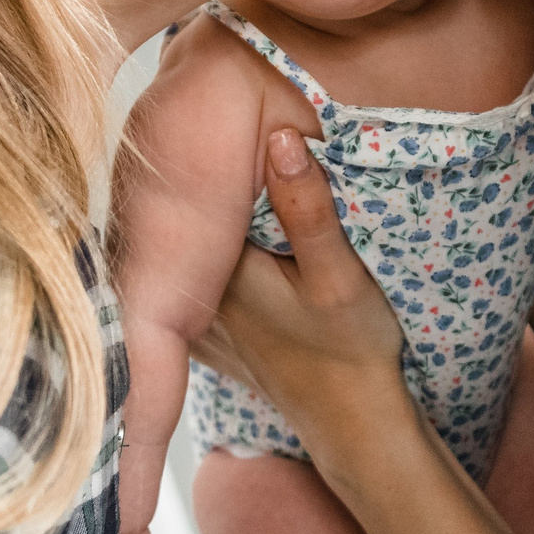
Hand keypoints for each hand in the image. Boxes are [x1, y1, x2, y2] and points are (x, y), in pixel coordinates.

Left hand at [210, 129, 412, 475]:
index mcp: (216, 270)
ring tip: (215, 159)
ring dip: (195, 208)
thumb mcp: (341, 275)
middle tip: (227, 122)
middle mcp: (188, 294)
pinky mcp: (201, 329)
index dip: (216, 145)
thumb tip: (280, 137)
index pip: (196, 188)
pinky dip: (198, 247)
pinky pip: (187, 274)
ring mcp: (189, 315)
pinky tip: (214, 223)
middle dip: (202, 173)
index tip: (234, 109)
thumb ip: (309, 208)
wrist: (352, 423)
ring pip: (180, 245)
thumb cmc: (354, 349)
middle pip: (183, 213)